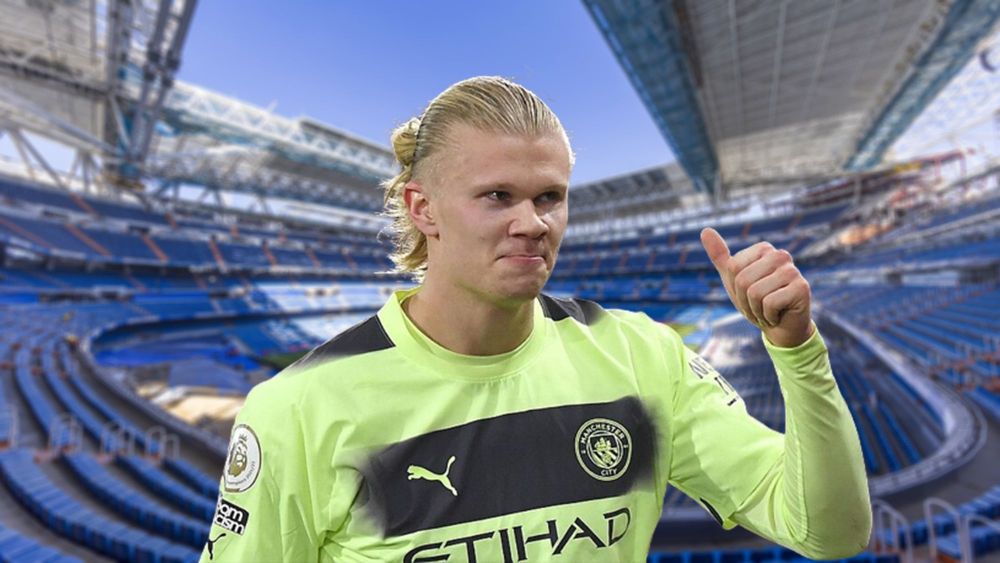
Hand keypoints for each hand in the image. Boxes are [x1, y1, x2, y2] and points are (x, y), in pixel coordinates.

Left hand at [700, 228, 813, 347]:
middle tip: (758, 306)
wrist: (782, 327)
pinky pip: (770, 303)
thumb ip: (720, 256)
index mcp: (764, 249)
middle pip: (743, 280)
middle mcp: (780, 255)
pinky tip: (778, 315)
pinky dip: (769, 316)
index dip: (735, 288)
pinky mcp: (802, 288)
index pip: (733, 267)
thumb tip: (705, 230)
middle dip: (745, 301)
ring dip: (756, 310)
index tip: (747, 294)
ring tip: (768, 311)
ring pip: (755, 293)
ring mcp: (793, 270)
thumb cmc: (756, 301)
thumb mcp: (733, 279)